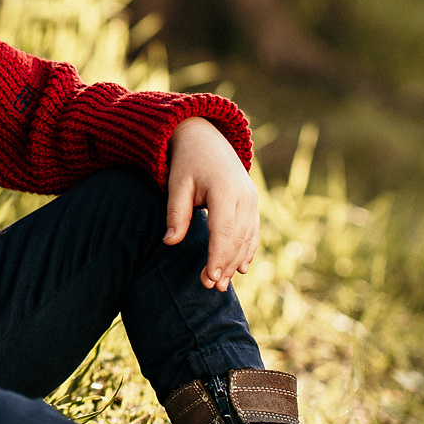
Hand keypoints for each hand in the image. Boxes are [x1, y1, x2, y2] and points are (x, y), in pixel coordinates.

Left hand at [165, 116, 260, 290]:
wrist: (205, 136)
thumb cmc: (187, 160)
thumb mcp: (177, 182)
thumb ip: (176, 212)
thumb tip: (169, 242)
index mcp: (224, 188)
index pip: (224, 229)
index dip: (218, 255)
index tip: (210, 277)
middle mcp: (244, 194)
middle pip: (238, 237)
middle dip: (226, 264)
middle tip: (210, 287)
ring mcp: (251, 198)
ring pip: (248, 237)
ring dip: (236, 262)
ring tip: (221, 284)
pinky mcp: (252, 202)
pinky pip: (253, 230)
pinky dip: (247, 250)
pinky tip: (240, 269)